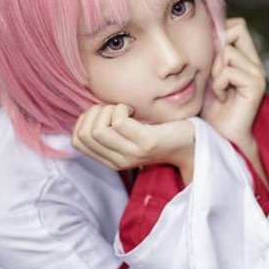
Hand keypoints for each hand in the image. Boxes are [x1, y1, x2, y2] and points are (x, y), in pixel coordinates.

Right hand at [72, 103, 194, 181]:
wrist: (191, 143)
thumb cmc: (159, 131)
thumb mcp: (129, 135)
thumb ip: (109, 130)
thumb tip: (89, 113)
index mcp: (111, 160)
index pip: (77, 141)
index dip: (85, 121)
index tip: (106, 114)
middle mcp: (118, 161)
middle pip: (86, 134)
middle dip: (96, 113)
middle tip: (117, 109)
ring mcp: (132, 153)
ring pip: (98, 129)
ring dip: (109, 109)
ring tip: (126, 109)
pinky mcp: (146, 143)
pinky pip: (118, 122)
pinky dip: (120, 108)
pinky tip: (133, 109)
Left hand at [201, 17, 266, 154]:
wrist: (221, 137)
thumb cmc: (210, 108)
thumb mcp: (206, 75)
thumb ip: (210, 54)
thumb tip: (203, 29)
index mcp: (245, 57)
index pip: (236, 25)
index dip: (219, 33)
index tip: (208, 57)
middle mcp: (255, 62)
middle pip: (237, 28)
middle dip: (217, 48)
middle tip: (213, 73)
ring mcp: (258, 73)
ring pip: (228, 52)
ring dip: (215, 71)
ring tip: (217, 89)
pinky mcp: (256, 85)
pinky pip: (228, 71)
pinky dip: (218, 85)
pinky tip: (221, 98)